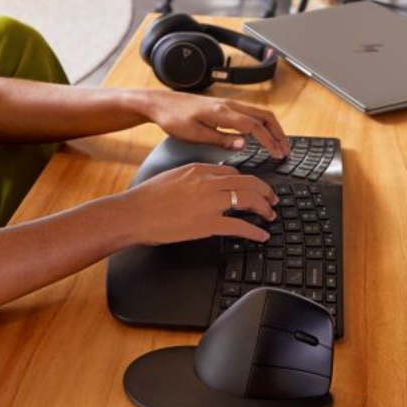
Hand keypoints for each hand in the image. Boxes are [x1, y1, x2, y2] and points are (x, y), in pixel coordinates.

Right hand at [120, 163, 278, 244]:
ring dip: (264, 208)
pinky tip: (261, 236)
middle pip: (248, 182)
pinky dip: (255, 231)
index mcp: (199, 170)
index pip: (234, 172)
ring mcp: (209, 203)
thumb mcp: (172, 177)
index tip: (254, 189)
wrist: (133, 213)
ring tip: (270, 216)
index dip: (248, 182)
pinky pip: (239, 226)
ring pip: (248, 200)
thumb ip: (192, 178)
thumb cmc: (147, 198)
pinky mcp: (207, 224)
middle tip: (272, 200)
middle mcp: (208, 183)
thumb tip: (203, 183)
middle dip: (265, 191)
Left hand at [144, 91, 289, 157]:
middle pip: (264, 116)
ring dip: (272, 128)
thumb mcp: (194, 134)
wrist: (160, 103)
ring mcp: (228, 104)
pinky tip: (263, 136)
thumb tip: (244, 144)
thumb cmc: (173, 119)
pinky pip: (251, 114)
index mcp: (222, 113)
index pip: (254, 126)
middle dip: (278, 133)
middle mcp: (229, 105)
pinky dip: (263, 124)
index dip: (269, 141)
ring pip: (260, 113)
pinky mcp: (225, 107)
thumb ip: (220, 139)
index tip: (278, 154)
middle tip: (286, 151)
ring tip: (279, 145)